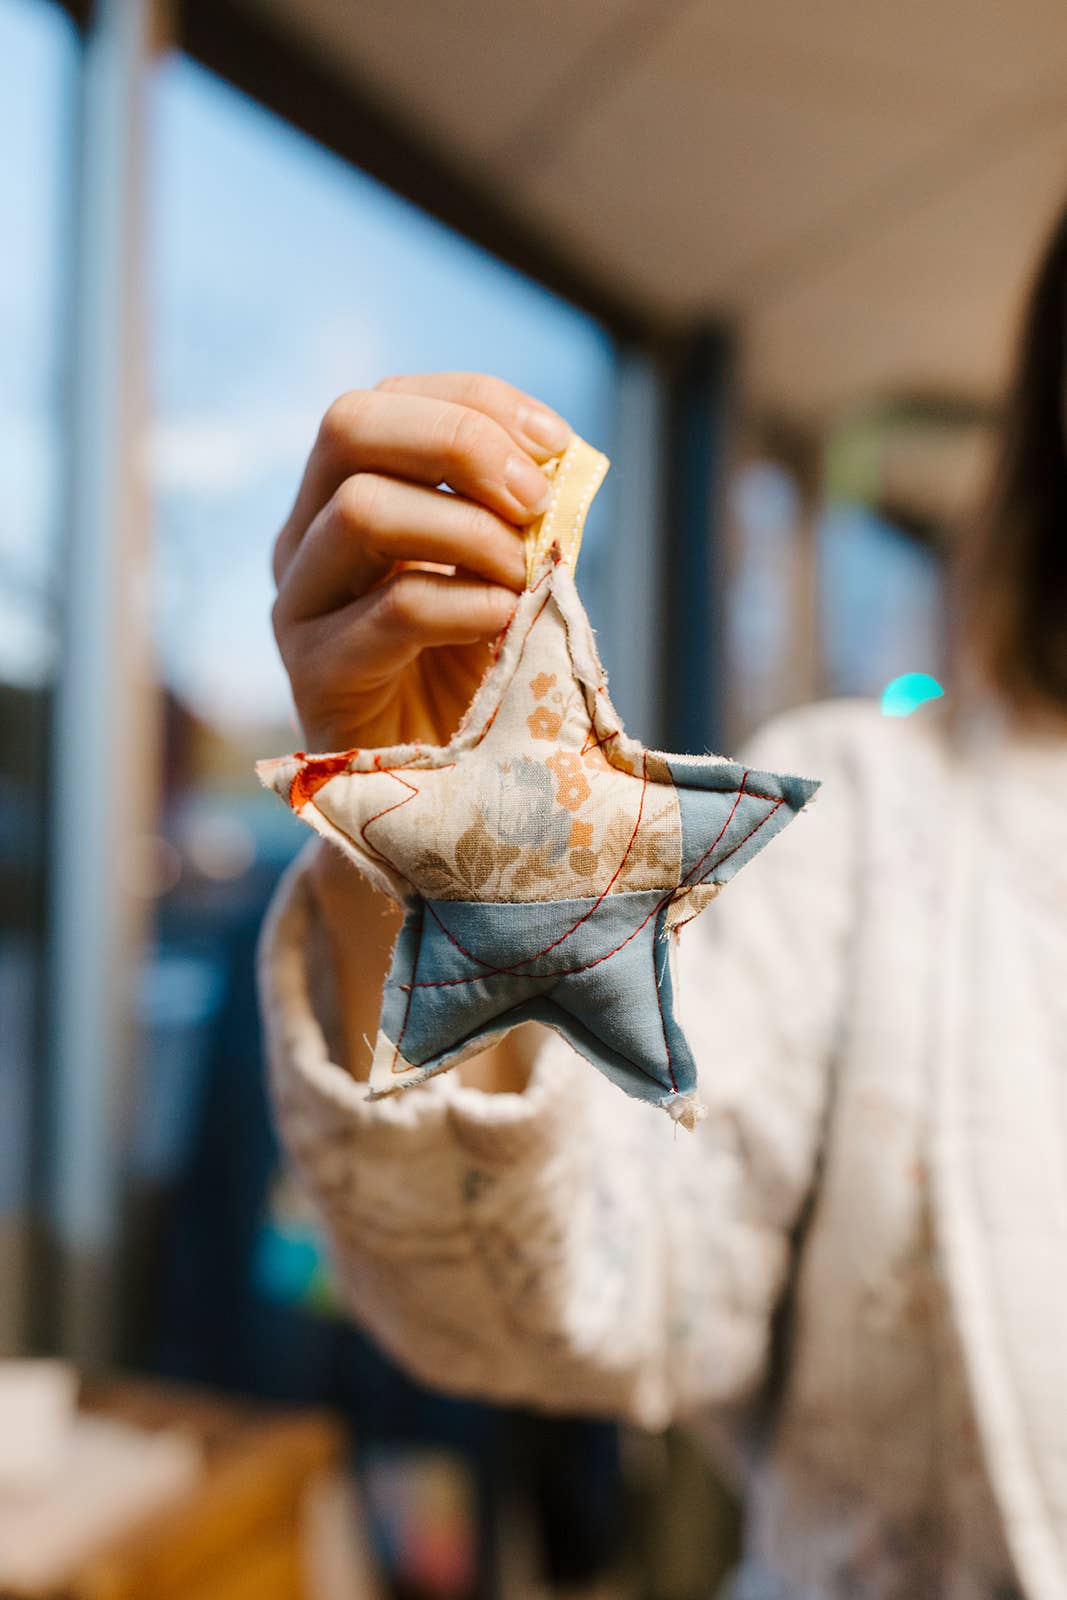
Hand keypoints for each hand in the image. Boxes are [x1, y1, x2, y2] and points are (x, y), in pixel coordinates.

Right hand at [271, 372, 571, 752]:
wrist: (440, 790)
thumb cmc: (470, 678)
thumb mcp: (500, 576)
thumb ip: (516, 519)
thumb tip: (560, 461)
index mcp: (341, 497)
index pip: (389, 399)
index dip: (478, 402)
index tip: (558, 444)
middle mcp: (304, 539)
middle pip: (349, 425)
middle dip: (460, 442)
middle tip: (535, 499)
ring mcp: (299, 605)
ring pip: (361, 508)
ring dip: (468, 530)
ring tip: (522, 575)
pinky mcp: (314, 676)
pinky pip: (391, 609)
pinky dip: (466, 602)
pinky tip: (506, 620)